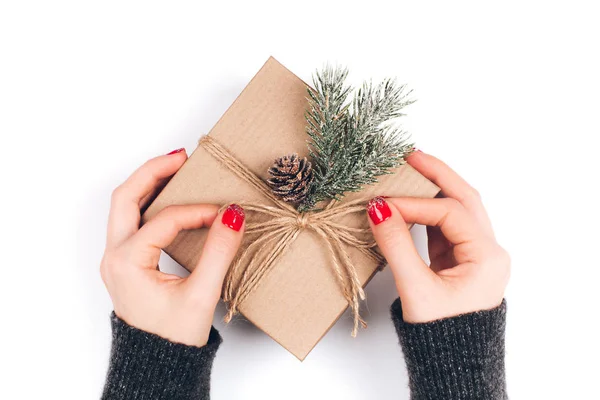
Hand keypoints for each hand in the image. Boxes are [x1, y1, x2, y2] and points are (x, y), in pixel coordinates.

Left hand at [100, 148, 245, 346]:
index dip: (198, 211)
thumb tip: (233, 215)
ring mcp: (118, 258)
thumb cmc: (172, 338)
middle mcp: (116, 256)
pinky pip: (132, 220)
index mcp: (128, 263)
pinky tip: (170, 196)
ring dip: (148, 183)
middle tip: (183, 157)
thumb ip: (218, 252)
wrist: (157, 364)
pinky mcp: (127, 261)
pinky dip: (149, 202)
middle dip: (153, 171)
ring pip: (124, 206)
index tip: (225, 213)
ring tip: (175, 168)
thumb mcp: (201, 296)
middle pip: (125, 196)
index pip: (164, 220)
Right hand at [367, 151, 509, 322]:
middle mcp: (487, 251)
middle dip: (438, 174)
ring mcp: (476, 255)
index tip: (381, 203)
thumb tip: (378, 208)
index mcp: (486, 257)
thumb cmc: (441, 334)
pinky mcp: (460, 261)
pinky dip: (428, 211)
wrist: (453, 364)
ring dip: (435, 189)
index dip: (414, 204)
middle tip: (411, 155)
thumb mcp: (416, 290)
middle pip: (465, 199)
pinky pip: (446, 227)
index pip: (449, 213)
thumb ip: (396, 246)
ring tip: (411, 171)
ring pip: (457, 210)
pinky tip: (410, 202)